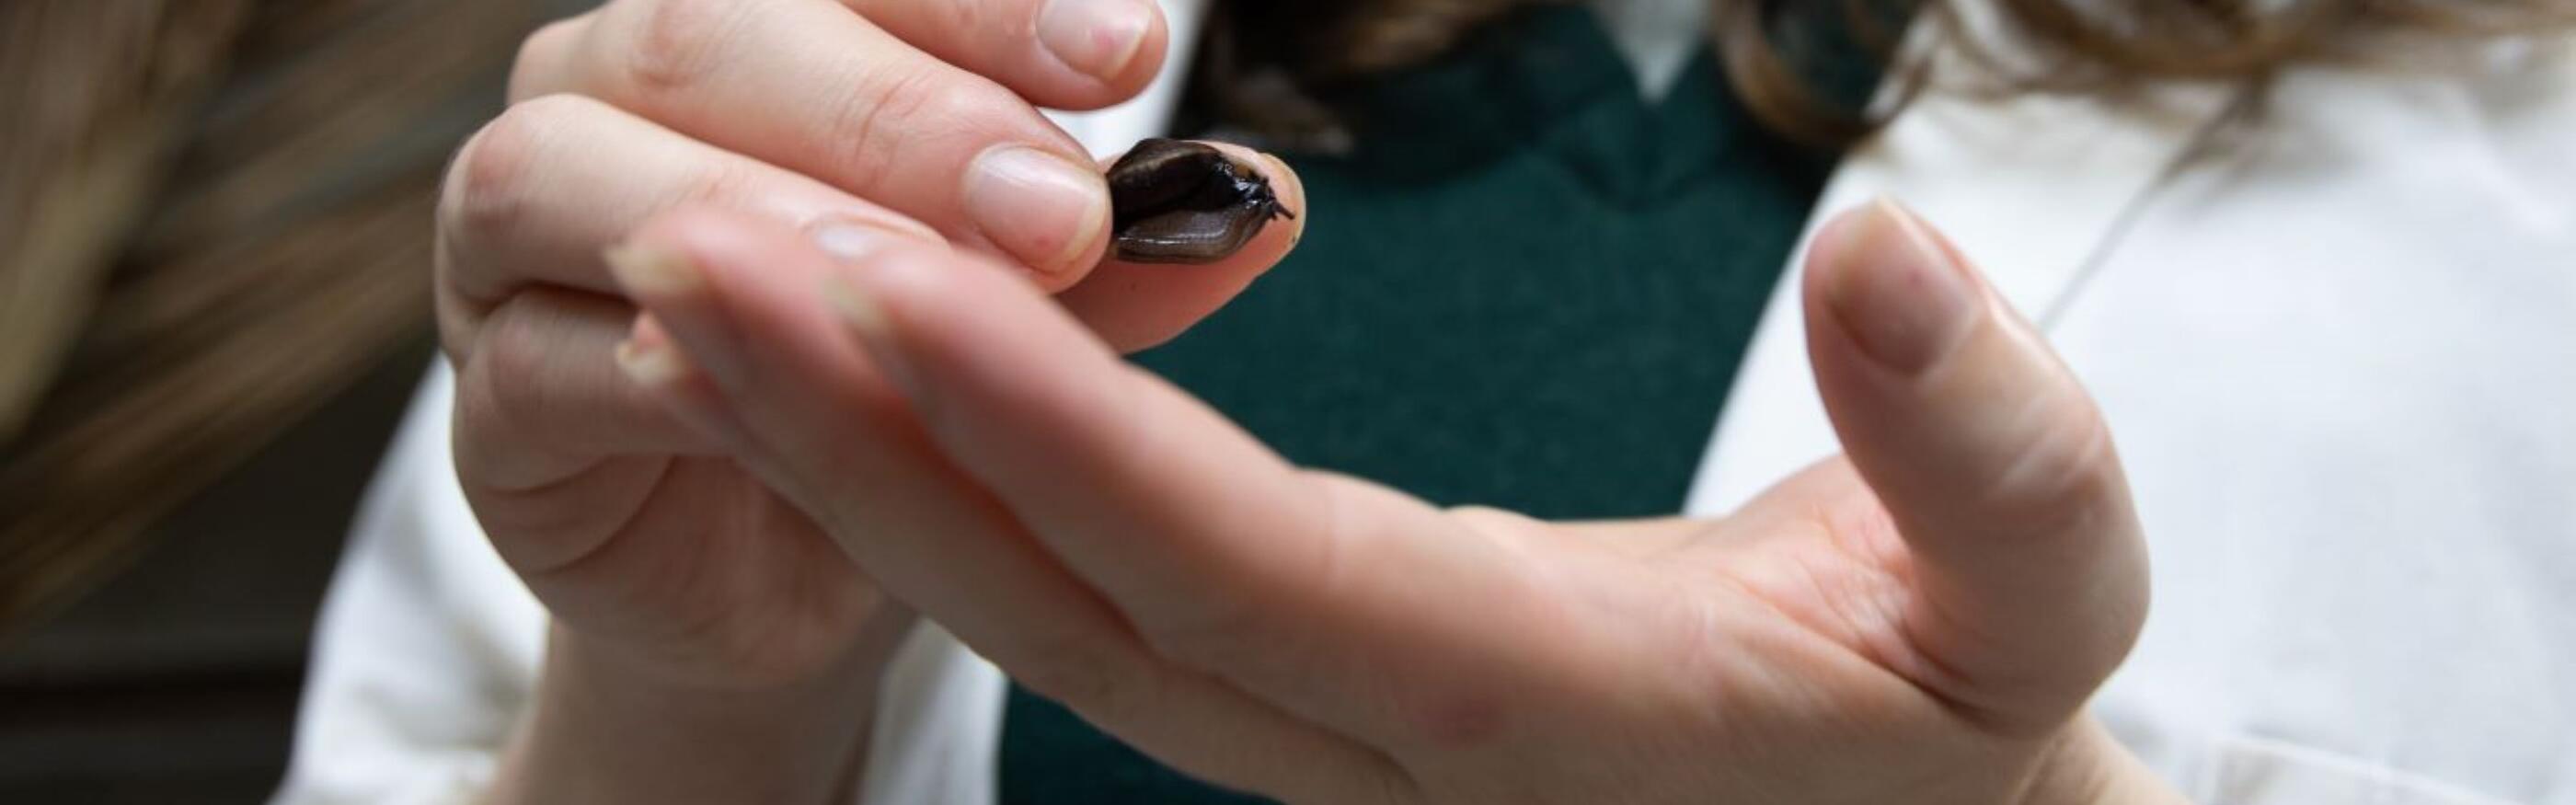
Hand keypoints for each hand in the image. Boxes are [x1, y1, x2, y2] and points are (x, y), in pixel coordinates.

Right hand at [435, 0, 1301, 800]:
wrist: (787, 582)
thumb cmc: (906, 391)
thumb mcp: (1030, 320)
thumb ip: (1114, 253)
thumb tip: (1263, 200)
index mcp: (758, 32)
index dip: (981, 1)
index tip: (1129, 58)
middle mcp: (611, 90)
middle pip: (711, 32)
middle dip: (895, 115)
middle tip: (1054, 212)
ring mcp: (519, 239)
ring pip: (577, 166)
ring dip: (760, 224)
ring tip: (912, 294)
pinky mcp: (491, 401)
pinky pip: (535, 356)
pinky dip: (653, 365)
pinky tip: (774, 383)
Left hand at [606, 199, 2185, 803]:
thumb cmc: (1971, 713)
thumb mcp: (2051, 588)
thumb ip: (1995, 445)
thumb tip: (1889, 254)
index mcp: (1540, 713)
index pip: (1259, 574)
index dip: (1068, 442)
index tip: (887, 280)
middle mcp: (1382, 748)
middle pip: (1076, 604)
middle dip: (867, 437)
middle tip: (674, 253)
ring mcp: (1315, 736)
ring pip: (1042, 612)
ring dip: (858, 456)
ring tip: (692, 290)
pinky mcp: (1293, 692)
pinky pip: (1079, 595)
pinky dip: (943, 482)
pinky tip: (837, 363)